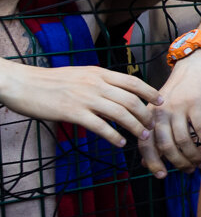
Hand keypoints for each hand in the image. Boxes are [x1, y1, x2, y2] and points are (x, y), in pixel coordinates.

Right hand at [0, 61, 159, 147]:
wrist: (22, 83)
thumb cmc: (51, 81)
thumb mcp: (80, 75)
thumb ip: (100, 82)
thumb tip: (118, 93)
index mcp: (98, 73)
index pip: (132, 81)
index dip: (149, 92)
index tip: (161, 101)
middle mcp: (95, 84)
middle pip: (131, 100)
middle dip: (146, 114)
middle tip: (152, 126)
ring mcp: (85, 98)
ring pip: (120, 113)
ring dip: (135, 127)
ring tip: (142, 136)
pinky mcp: (72, 112)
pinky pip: (100, 126)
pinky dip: (114, 136)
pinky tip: (120, 143)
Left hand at [139, 53, 200, 177]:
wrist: (194, 65)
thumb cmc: (180, 92)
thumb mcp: (163, 111)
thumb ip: (154, 134)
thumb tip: (145, 161)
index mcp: (149, 115)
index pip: (146, 144)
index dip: (153, 162)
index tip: (162, 176)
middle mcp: (160, 112)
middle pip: (166, 145)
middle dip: (177, 162)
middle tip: (188, 170)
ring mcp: (177, 107)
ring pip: (183, 140)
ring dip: (193, 156)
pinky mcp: (194, 102)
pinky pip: (200, 130)